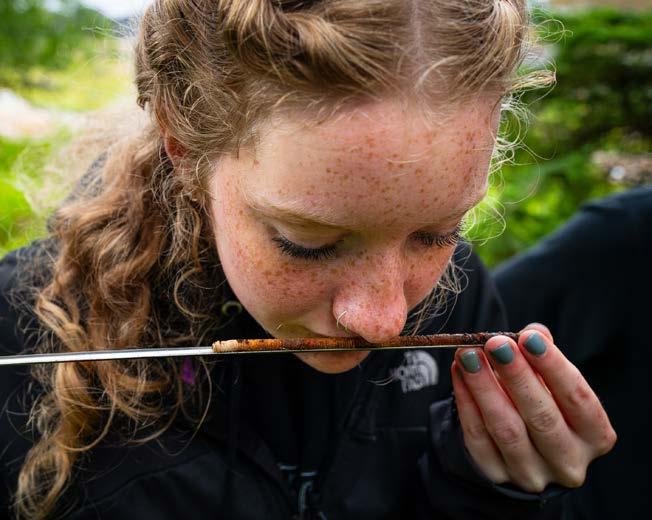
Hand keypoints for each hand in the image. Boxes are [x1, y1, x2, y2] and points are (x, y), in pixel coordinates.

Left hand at [451, 324, 616, 492]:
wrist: (521, 445)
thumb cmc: (543, 402)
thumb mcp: (552, 381)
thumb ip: (543, 354)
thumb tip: (533, 333)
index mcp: (594, 435)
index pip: (578, 399)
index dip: (553, 366)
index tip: (528, 337)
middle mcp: (567, 460)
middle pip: (542, 417)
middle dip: (516, 375)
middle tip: (494, 343)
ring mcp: (531, 473)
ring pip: (506, 430)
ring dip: (484, 387)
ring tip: (468, 355)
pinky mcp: (497, 475)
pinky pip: (477, 438)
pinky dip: (466, 402)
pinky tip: (459, 374)